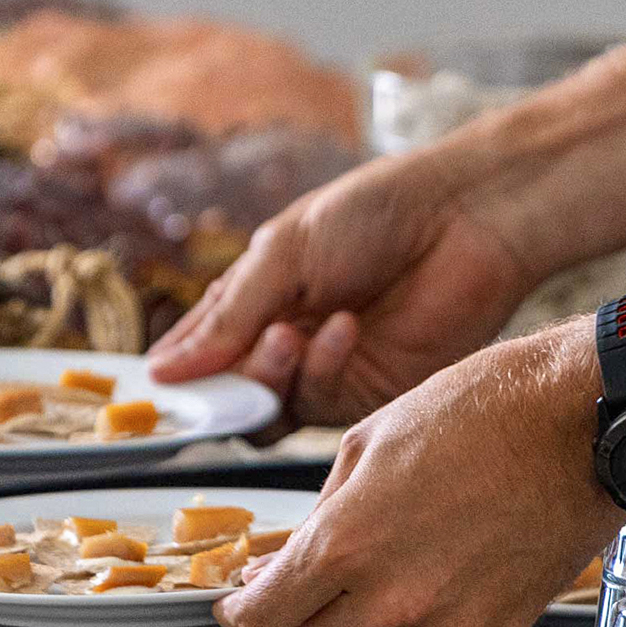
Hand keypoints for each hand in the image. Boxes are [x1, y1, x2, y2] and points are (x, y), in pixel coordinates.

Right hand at [148, 148, 534, 425]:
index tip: (159, 387)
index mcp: (254, 301)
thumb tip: (162, 374)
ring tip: (290, 334)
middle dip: (226, 382)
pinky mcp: (369, 393)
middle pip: (228, 394)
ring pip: (270, 412)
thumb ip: (227, 319)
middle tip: (237, 359)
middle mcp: (283, 343)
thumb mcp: (283, 254)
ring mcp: (324, 372)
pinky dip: (324, 369)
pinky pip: (323, 405)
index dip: (177, 373)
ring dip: (272, 377)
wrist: (467, 217)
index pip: (197, 352)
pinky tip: (346, 329)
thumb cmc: (372, 215)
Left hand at [215, 319, 623, 626]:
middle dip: (302, 604)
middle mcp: (393, 599)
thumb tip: (290, 556)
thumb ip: (320, 512)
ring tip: (405, 535)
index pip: (266, 617)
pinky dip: (430, 607)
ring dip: (369, 603)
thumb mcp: (368, 441)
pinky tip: (451, 552)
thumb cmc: (481, 412)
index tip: (237, 602)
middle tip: (315, 563)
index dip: (241, 611)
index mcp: (346, 546)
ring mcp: (447, 623)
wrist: (582, 423)